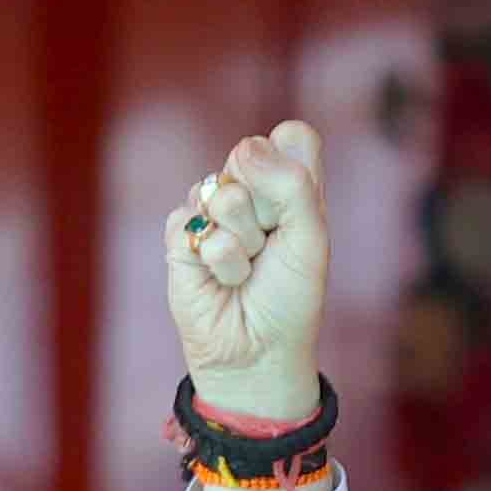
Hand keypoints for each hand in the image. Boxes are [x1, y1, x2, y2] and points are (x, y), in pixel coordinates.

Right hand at [162, 121, 330, 425]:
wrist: (258, 353)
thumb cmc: (290, 299)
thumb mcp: (310, 239)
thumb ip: (292, 184)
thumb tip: (245, 146)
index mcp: (290, 184)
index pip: (293, 137)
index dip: (294, 167)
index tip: (299, 212)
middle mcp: (251, 188)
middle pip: (251, 154)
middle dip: (267, 209)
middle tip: (270, 247)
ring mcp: (212, 208)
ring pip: (223, 191)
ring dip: (243, 240)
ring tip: (248, 269)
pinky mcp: (181, 233)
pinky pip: (195, 222)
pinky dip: (219, 259)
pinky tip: (224, 280)